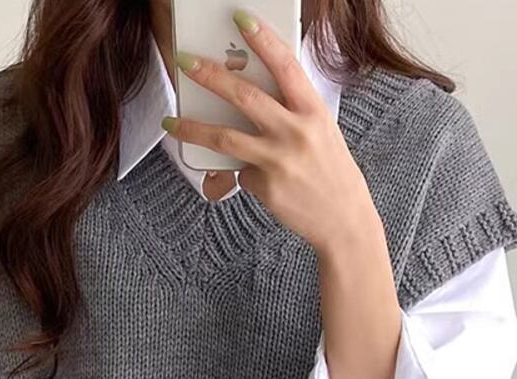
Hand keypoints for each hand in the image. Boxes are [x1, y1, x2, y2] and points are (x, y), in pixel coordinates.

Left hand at [163, 9, 377, 257]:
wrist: (344, 221)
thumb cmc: (331, 173)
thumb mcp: (322, 132)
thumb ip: (292, 113)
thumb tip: (251, 98)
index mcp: (313, 111)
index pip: (285, 66)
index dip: (263, 40)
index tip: (241, 18)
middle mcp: (296, 132)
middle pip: (244, 96)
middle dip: (210, 75)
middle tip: (185, 61)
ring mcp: (278, 160)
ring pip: (225, 137)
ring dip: (192, 127)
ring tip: (172, 122)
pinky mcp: (264, 185)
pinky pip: (240, 172)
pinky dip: (240, 172)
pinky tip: (256, 179)